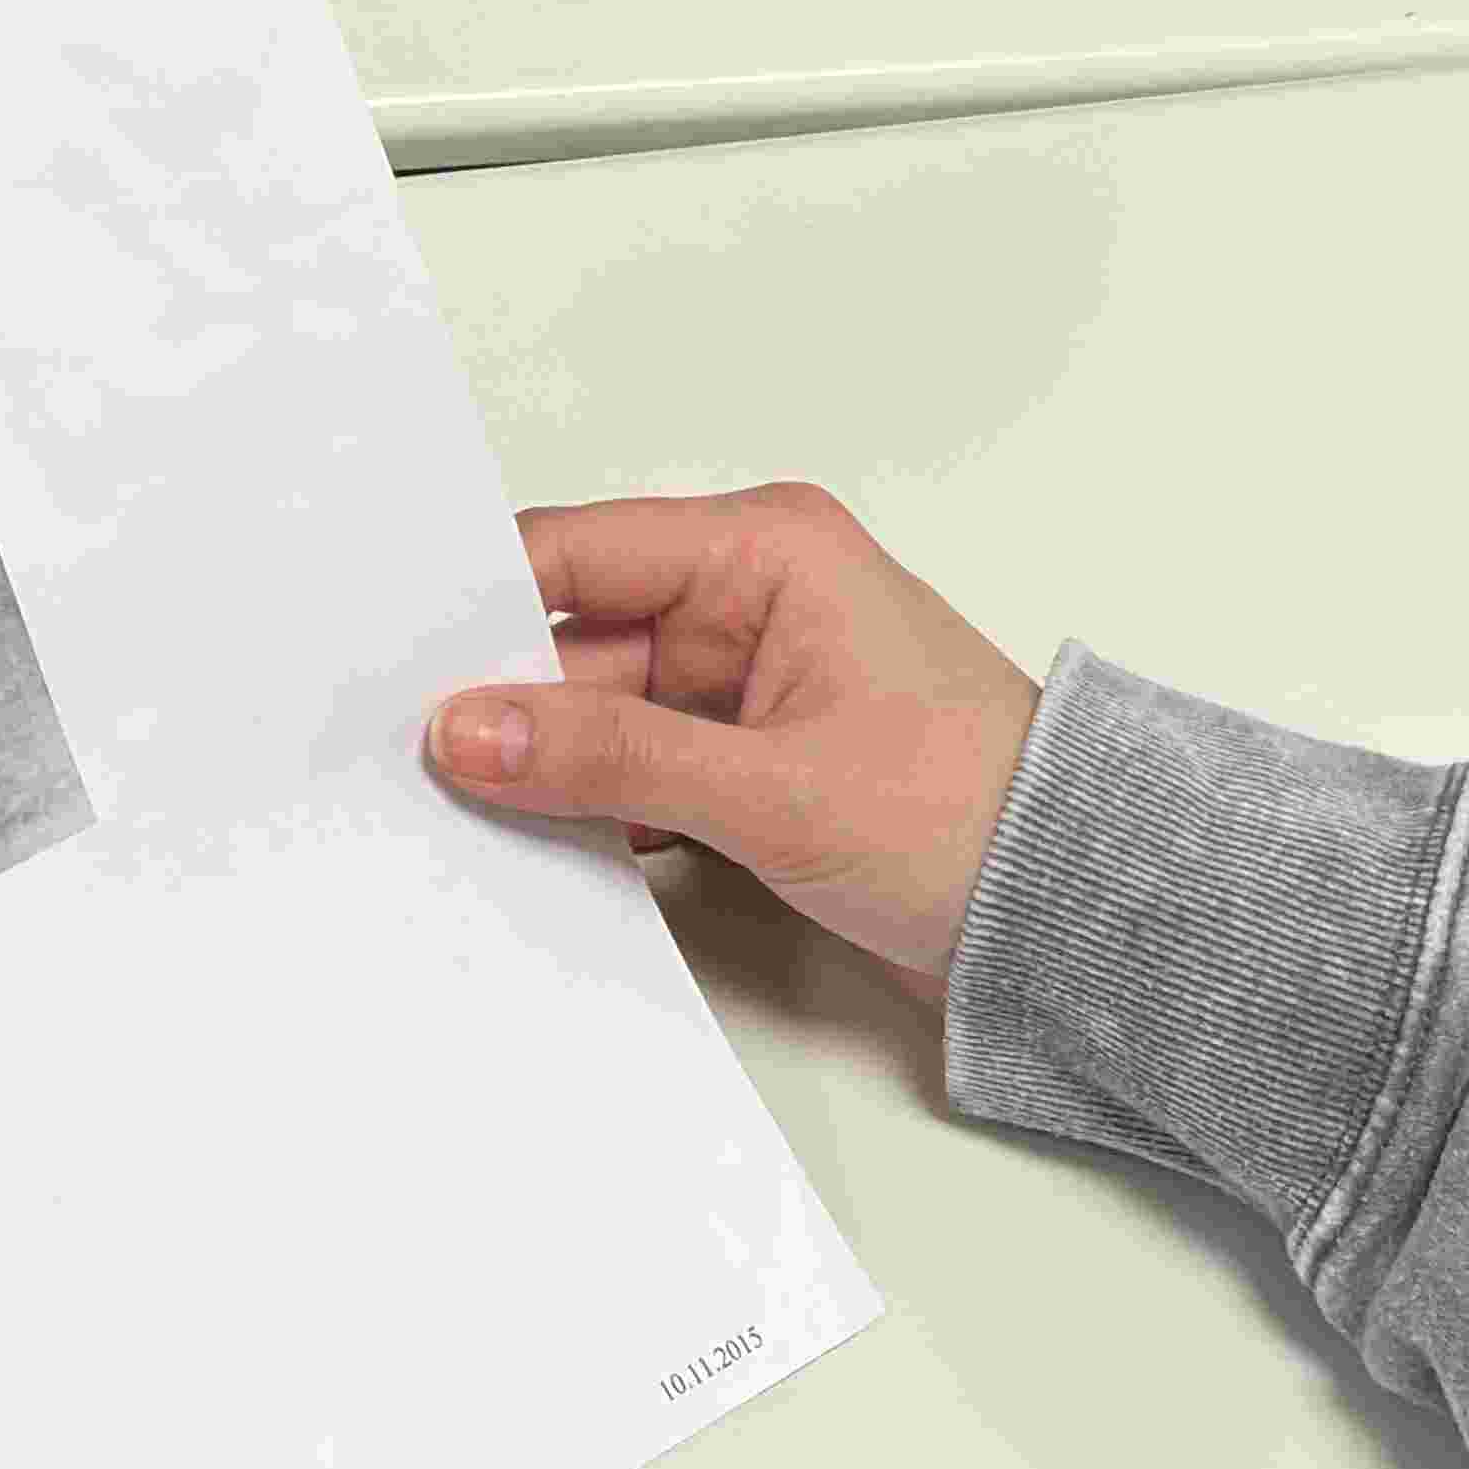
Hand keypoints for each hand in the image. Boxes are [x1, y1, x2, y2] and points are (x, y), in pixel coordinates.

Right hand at [418, 485, 1044, 999]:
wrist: (1083, 915)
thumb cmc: (977, 818)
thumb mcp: (776, 790)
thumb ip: (612, 758)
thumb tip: (469, 730)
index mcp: (761, 552)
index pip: (574, 554)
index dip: (475, 607)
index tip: (386, 665)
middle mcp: (745, 601)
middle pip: (570, 646)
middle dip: (500, 711)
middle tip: (399, 768)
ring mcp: (744, 686)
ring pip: (595, 718)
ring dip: (546, 774)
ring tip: (455, 821)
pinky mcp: (748, 762)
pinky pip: (633, 773)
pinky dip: (593, 816)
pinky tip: (540, 856)